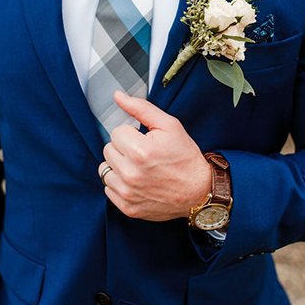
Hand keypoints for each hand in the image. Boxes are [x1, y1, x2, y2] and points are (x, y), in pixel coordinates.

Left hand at [98, 90, 211, 221]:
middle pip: (108, 150)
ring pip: (104, 169)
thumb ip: (141, 108)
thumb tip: (118, 96)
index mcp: (140, 151)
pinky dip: (119, 183)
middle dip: (123, 148)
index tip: (145, 141)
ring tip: (138, 167)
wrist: (199, 191)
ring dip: (118, 166)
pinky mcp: (127, 207)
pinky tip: (136, 181)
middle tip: (143, 154)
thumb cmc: (185, 157)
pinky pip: (108, 188)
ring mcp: (128, 193)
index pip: (116, 132)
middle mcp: (130, 174)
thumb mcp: (169, 126)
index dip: (132, 134)